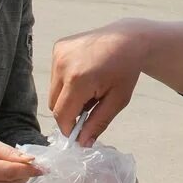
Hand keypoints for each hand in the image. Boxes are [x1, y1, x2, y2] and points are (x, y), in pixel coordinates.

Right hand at [49, 19, 149, 146]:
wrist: (129, 38)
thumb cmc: (126, 70)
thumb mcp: (117, 100)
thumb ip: (98, 123)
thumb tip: (82, 143)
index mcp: (78, 79)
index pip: (62, 115)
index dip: (69, 128)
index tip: (80, 132)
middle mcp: (63, 65)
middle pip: (54, 104)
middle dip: (69, 112)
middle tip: (90, 106)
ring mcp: (59, 53)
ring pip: (53, 90)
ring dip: (67, 96)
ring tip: (89, 88)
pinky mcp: (58, 47)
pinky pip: (55, 75)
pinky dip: (66, 81)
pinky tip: (84, 73)